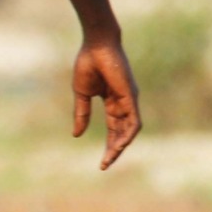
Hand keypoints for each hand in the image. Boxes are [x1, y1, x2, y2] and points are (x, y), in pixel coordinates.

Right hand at [71, 35, 141, 169]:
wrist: (96, 45)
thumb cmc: (88, 64)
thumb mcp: (82, 94)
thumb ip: (82, 113)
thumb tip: (77, 135)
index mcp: (113, 101)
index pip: (114, 128)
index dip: (109, 145)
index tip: (101, 162)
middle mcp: (124, 102)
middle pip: (122, 132)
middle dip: (114, 150)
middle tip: (104, 165)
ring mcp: (129, 100)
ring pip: (130, 129)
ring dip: (121, 145)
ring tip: (110, 158)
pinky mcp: (131, 96)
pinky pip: (134, 121)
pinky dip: (129, 134)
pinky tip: (120, 145)